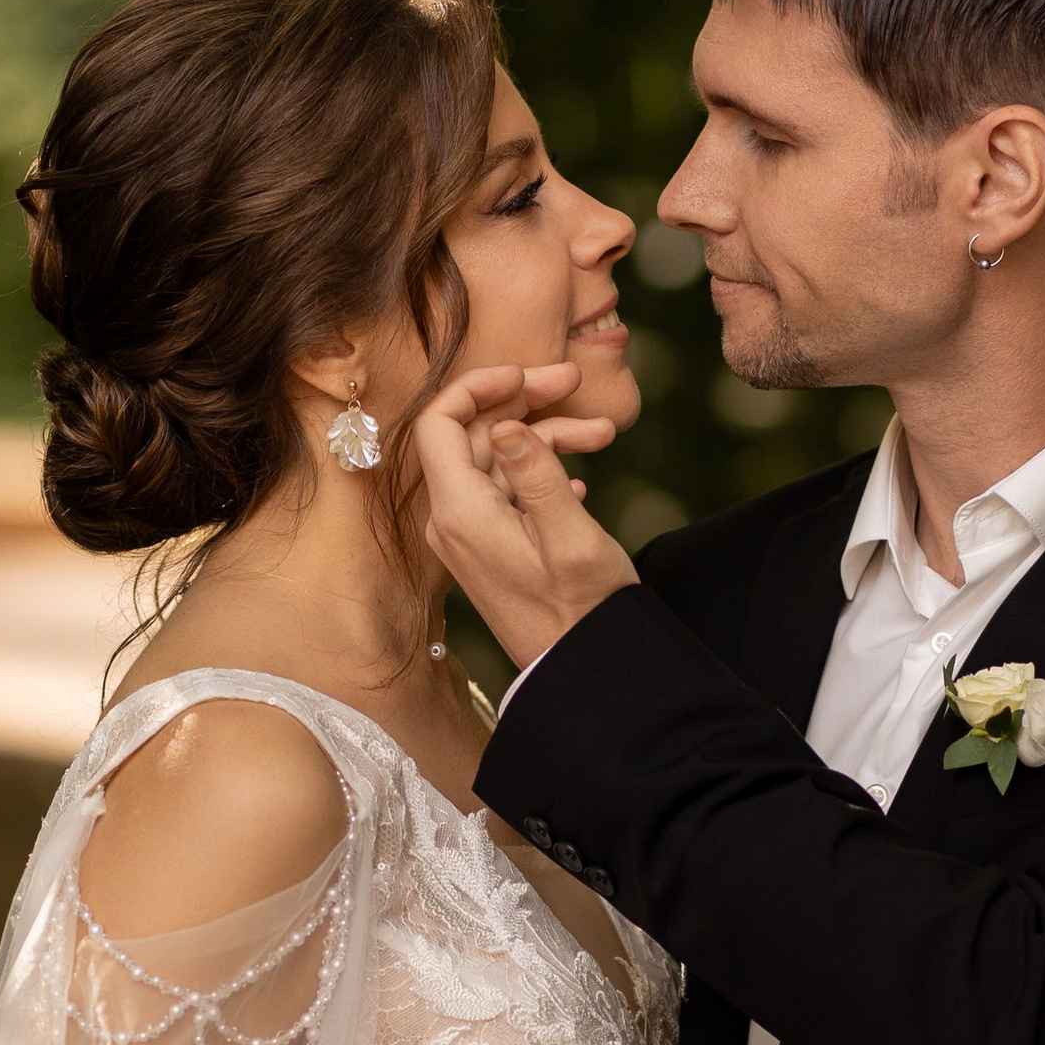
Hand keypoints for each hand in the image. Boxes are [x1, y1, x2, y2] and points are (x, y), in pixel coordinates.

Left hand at [413, 365, 639, 673]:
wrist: (582, 670)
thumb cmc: (583, 610)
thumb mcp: (569, 535)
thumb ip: (535, 473)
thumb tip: (503, 425)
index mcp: (461, 512)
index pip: (439, 422)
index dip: (478, 385)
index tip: (527, 374)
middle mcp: (453, 520)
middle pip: (472, 434)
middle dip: (524, 401)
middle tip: (575, 382)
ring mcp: (469, 535)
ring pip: (497, 459)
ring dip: (547, 437)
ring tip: (605, 435)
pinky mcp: (490, 547)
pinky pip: (506, 490)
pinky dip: (541, 470)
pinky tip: (583, 476)